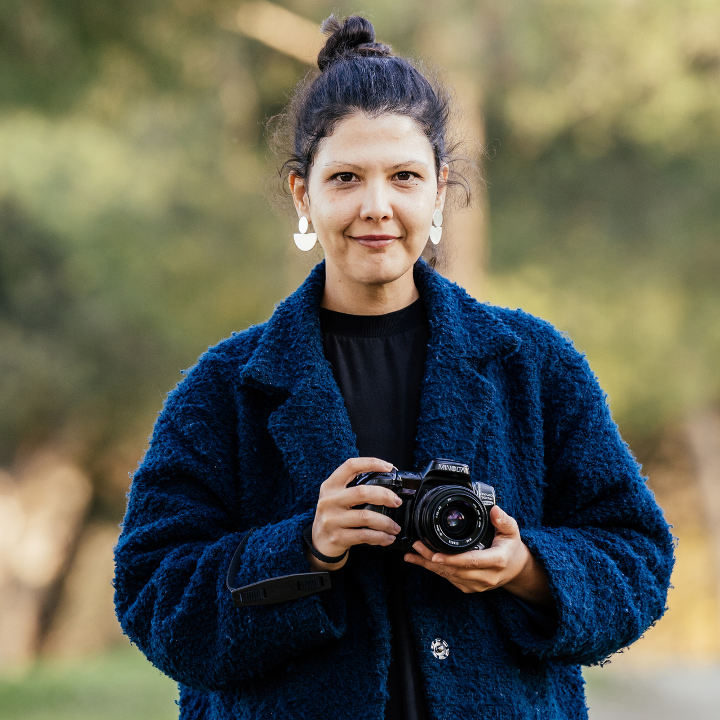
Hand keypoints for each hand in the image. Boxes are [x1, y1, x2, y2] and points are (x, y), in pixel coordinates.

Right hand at [307, 457, 402, 570]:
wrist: (319, 544)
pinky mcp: (337, 537)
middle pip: (361, 492)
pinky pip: (364, 535)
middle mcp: (329, 500)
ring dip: (386, 522)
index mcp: (330, 486)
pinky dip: (380, 537)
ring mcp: (332, 520)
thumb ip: (354, 489)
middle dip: (385, 495)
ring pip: (366, 516)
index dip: (371, 463)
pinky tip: (387, 538)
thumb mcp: (336, 498)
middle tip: (397, 502)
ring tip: (395, 527)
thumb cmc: (334, 516)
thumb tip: (388, 486)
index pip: (350, 466)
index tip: (389, 466)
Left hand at [404, 505, 553, 609]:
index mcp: (497, 561)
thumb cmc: (511, 547)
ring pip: (449, 576)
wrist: (516, 569)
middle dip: (432, 559)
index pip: (472, 561)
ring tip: (412, 553)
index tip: (435, 555)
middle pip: (455, 570)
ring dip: (429, 565)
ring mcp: (478, 585)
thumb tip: (494, 510)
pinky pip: (449, 579)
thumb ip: (503, 520)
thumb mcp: (512, 530)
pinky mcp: (470, 588)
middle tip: (416, 546)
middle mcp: (486, 576)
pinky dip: (435, 570)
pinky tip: (420, 562)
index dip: (452, 559)